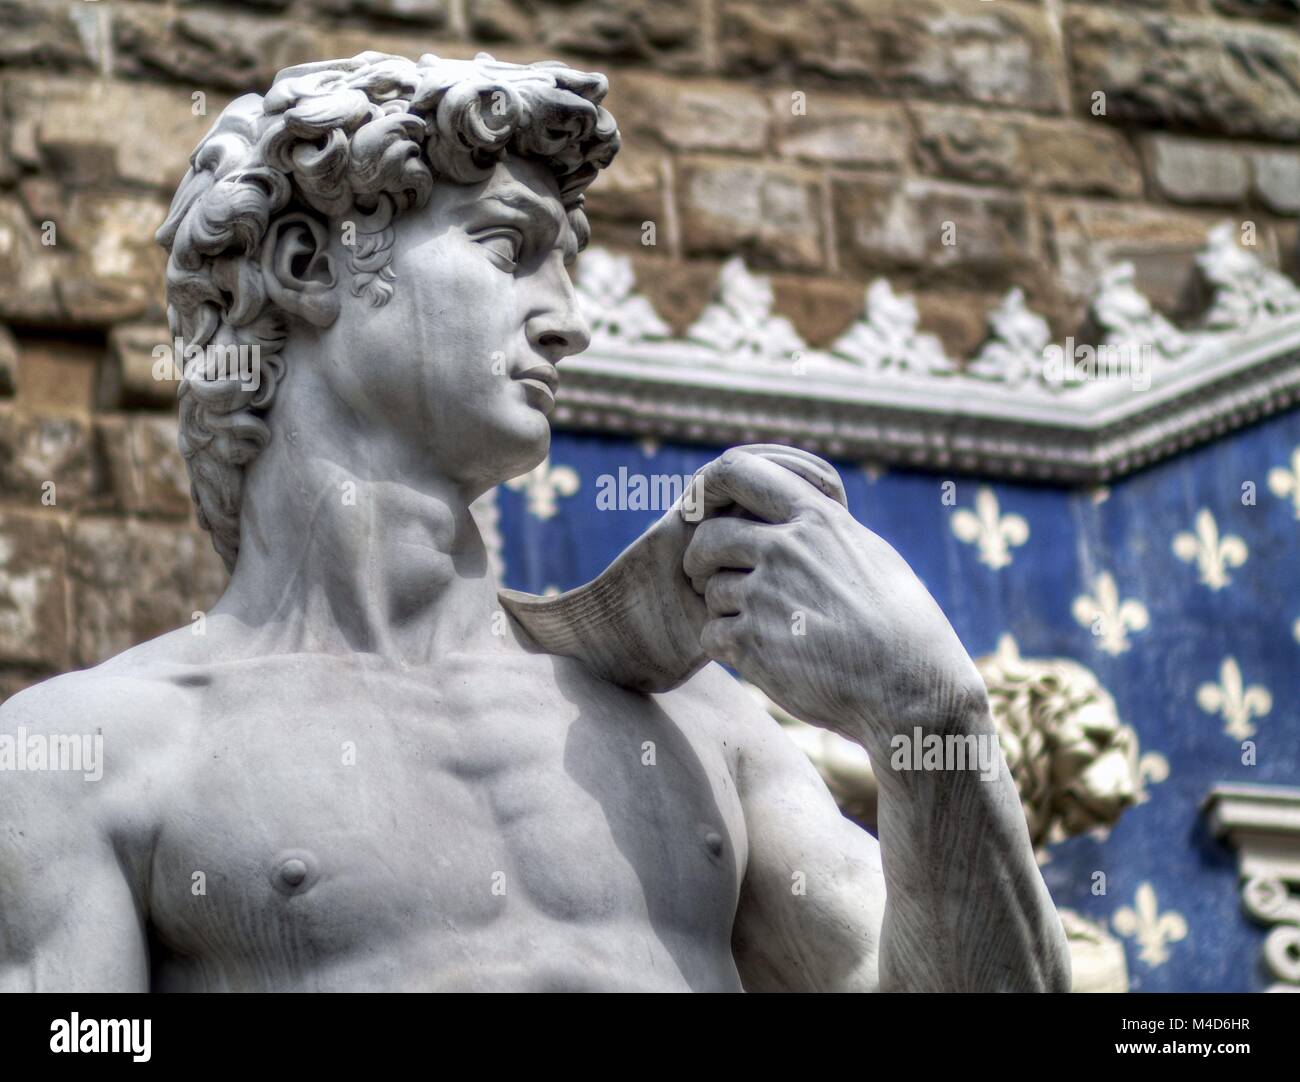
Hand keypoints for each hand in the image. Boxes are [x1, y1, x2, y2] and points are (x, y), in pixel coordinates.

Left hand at [683, 448, 987, 750]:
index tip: (703, 507)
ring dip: (724, 609)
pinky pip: (711, 634)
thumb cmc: (903, 625)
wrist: (911, 688)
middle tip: (711, 578)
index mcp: (816, 519)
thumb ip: (825, 529)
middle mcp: (784, 549)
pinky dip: (726, 646)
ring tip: (764, 627)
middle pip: (708, 537)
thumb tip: (799, 510)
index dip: (707, 486)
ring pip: (710, 591)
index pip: (737, 471)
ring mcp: (765, 596)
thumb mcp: (871, 554)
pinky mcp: (752, 644)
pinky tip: (759, 655)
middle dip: (702, 560)